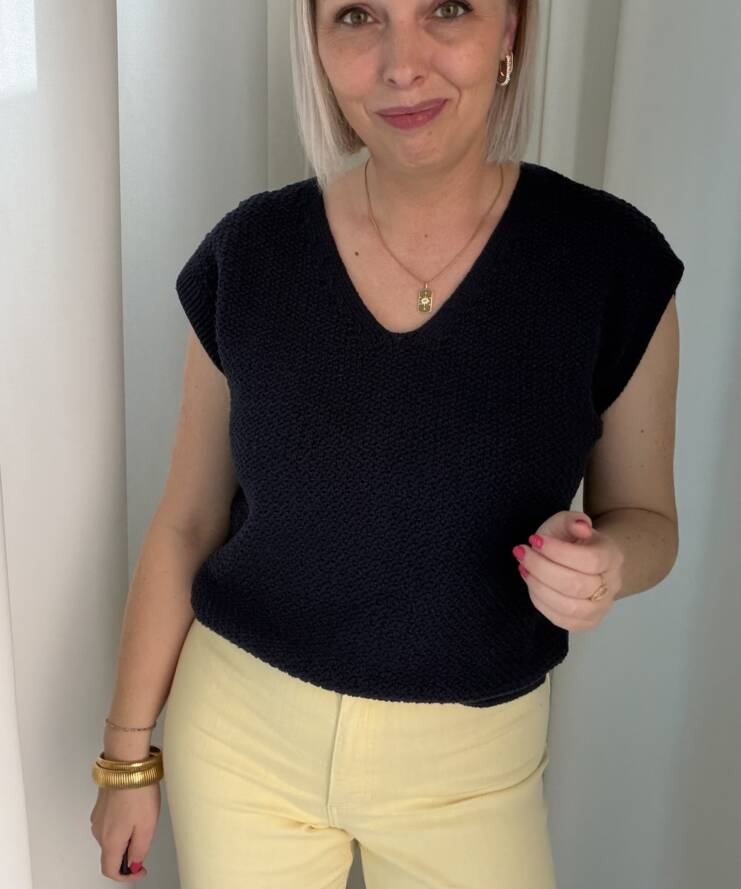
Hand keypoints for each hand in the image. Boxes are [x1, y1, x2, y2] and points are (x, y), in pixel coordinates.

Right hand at [90, 782, 159, 880]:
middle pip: (112, 852)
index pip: (111, 870)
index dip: (126, 876)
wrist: (126, 763)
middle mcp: (99, 831)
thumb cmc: (137, 792)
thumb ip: (140, 850)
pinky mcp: (101, 804)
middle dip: (129, 850)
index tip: (140, 870)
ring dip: (126, 834)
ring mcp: (98, 816)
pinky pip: (111, 821)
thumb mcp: (147, 827)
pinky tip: (135, 806)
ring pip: (112, 836)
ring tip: (144, 815)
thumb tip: (135, 863)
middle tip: (146, 835)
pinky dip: (122, 821)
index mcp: (110, 841)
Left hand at [511, 510, 624, 631]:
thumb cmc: (573, 540)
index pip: (589, 560)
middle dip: (542, 569)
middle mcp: (612, 585)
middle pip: (577, 585)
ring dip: (539, 587)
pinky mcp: (586, 623)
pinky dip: (541, 603)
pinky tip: (532, 584)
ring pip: (569, 607)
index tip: (534, 539)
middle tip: (522, 553)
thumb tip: (580, 525)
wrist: (584, 561)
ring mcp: (601, 607)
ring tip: (524, 569)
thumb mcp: (568, 522)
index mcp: (612, 556)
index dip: (558, 552)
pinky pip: (562, 621)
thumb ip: (572, 520)